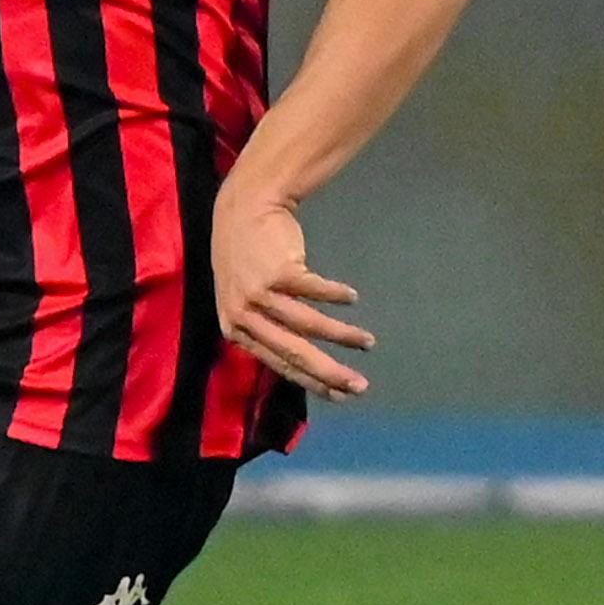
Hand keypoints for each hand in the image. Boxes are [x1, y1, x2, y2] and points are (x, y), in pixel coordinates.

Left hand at [209, 176, 376, 399]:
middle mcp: (244, 316)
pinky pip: (316, 291)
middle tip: (360, 386)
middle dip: (330, 373)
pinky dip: (337, 296)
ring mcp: (260, 294)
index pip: (279, 365)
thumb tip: (302, 364)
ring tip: (367, 342)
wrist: (242, 210)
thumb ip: (265, 330)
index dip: (312, 382)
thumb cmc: (247, 259)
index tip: (341, 395)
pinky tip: (352, 298)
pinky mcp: (279, 272)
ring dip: (343, 336)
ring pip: (310, 325)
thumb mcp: (244, 300)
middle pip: (295, 352)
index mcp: (236, 330)